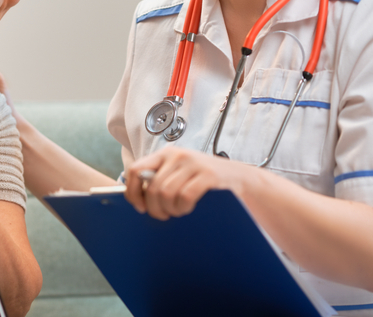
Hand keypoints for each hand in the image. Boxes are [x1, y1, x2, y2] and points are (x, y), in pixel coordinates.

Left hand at [123, 147, 248, 219]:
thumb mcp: (179, 174)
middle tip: (164, 216)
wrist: (240, 179)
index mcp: (165, 154)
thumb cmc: (204, 182)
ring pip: (166, 193)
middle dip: (155, 208)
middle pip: (152, 188)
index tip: (140, 207)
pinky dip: (184, 208)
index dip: (133, 192)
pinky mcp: (208, 175)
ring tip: (179, 212)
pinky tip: (189, 209)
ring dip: (171, 209)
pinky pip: (185, 196)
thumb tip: (135, 199)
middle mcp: (176, 155)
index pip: (135, 171)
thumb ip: (159, 180)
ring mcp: (192, 163)